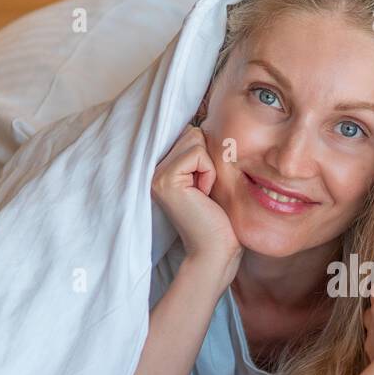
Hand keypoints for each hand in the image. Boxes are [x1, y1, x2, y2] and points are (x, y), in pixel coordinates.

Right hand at [151, 125, 240, 282]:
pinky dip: (209, 173)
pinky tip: (203, 195)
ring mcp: (156, 175)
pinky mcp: (166, 180)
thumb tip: (205, 123)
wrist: (216, 251)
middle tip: (205, 190)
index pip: (189, 133)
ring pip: (195, 139)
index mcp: (163, 169)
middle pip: (192, 132)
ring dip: (209, 166)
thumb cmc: (220, 219)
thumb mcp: (210, 178)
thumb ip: (202, 154)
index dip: (206, 154)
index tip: (205, 185)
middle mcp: (154, 170)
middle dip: (208, 158)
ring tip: (203, 192)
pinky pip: (198, 154)